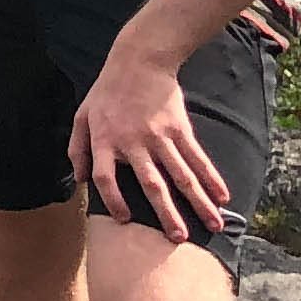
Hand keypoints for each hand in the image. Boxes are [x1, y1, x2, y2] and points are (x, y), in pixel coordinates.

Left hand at [67, 34, 227, 245]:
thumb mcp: (82, 116)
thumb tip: (79, 180)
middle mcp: (133, 142)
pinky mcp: (180, 128)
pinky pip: (197, 157)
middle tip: (179, 239)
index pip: (105, 177)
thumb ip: (77, 148)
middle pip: (151, 184)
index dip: (113, 200)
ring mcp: (160, 136)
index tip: (124, 220)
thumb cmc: (106, 93)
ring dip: (198, 202)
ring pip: (181, 175)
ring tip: (213, 225)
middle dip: (167, 214)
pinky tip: (223, 197)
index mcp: (105, 140)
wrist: (139, 61)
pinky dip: (212, 178)